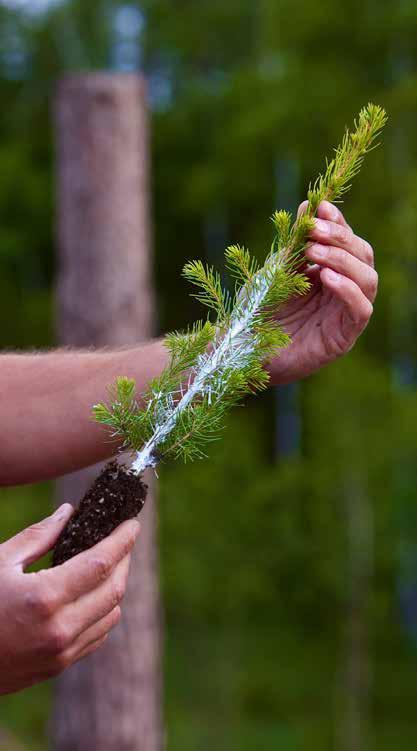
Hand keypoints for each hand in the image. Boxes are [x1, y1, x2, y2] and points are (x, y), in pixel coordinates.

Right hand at [0, 504, 139, 694]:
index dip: (122, 540)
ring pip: (111, 616)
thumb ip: (38, 536)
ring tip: (111, 564)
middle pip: (114, 589)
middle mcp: (59, 629)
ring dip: (116, 587)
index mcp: (44, 598)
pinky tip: (95, 595)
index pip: (102, 563)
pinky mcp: (57, 667)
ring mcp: (60, 653)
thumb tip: (69, 513)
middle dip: (124, 560)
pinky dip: (104, 612)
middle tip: (123, 539)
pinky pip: (97, 637)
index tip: (133, 524)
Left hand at [269, 201, 376, 383]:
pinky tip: (326, 277)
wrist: (241, 350)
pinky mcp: (342, 338)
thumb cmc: (257, 311)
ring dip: (343, 260)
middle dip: (340, 238)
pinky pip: (361, 311)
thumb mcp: (275, 271)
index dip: (339, 223)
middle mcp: (342, 293)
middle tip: (313, 230)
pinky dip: (348, 291)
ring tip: (313, 252)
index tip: (321, 208)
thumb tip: (308, 205)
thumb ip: (294, 244)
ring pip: (368, 280)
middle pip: (363, 257)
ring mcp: (344, 316)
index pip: (349, 242)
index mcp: (330, 274)